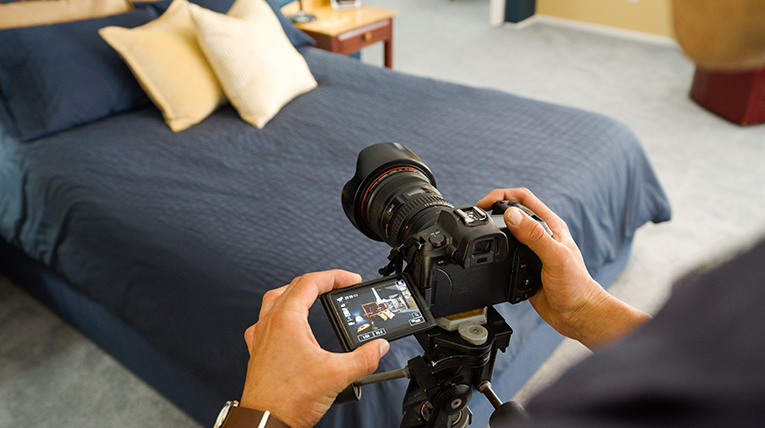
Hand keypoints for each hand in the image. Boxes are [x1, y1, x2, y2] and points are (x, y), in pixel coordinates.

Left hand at [240, 270, 389, 427]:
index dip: (335, 277)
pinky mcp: (257, 352)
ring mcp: (260, 337)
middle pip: (293, 287)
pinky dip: (281, 317)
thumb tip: (378, 348)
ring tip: (314, 298)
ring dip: (297, 294)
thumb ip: (364, 359)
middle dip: (319, 283)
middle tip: (338, 287)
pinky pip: (266, 322)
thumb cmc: (287, 400)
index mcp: (286, 319)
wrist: (265, 422)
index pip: (311, 282)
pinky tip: (291, 328)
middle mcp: (269, 324)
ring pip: (276, 301)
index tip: (351, 281)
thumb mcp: (336, 375)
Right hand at [477, 188, 649, 349]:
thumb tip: (511, 215)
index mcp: (551, 226)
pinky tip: (490, 255)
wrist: (576, 315)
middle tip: (477, 216)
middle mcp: (541, 235)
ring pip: (508, 232)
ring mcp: (532, 251)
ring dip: (493, 229)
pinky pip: (505, 253)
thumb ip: (535, 235)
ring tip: (480, 231)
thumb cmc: (575, 287)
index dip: (501, 196)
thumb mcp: (555, 257)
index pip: (523, 198)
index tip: (484, 203)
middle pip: (512, 212)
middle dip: (492, 209)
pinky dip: (495, 250)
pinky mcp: (524, 266)